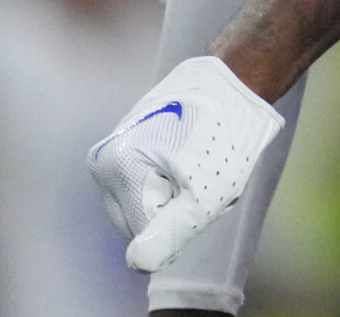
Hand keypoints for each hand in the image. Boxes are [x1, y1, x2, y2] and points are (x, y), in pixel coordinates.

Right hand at [88, 56, 284, 273]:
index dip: (181, 220)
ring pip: (147, 201)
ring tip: (203, 163)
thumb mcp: (206, 195)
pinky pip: (148, 180)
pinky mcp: (128, 141)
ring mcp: (114, 148)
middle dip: (176, 209)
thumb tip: (138, 263)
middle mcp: (104, 160)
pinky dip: (174, 176)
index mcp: (115, 171)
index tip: (201, 186)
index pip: (143, 235)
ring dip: (178, 193)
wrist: (236, 76)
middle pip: (140, 218)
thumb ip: (170, 236)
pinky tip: (197, 153)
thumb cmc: (226, 135)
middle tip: (205, 176)